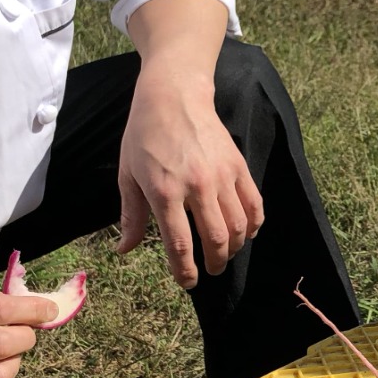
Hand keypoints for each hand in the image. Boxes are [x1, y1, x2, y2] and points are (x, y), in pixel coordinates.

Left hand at [115, 67, 263, 288]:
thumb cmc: (144, 135)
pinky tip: (245, 232)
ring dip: (233, 248)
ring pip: (238, 226)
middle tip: (209, 270)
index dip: (185, 271)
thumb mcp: (128, 174)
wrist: (174, 95)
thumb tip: (124, 250)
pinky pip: (254, 203)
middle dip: (214, 264)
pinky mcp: (238, 166)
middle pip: (215, 239)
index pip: (180, 244)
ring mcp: (221, 175)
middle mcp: (196, 186)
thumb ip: (131, 215)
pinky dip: (253, 224)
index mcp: (164, 191)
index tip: (188, 282)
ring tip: (225, 253)